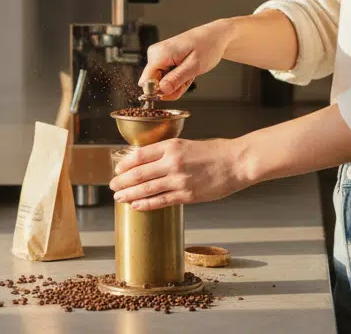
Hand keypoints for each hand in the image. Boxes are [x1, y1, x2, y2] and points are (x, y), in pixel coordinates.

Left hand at [108, 137, 250, 209]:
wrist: (237, 163)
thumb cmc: (216, 152)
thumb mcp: (188, 144)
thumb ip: (169, 152)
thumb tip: (150, 162)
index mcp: (172, 146)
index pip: (140, 155)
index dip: (125, 164)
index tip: (118, 169)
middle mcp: (172, 162)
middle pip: (138, 173)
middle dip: (122, 181)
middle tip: (112, 186)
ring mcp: (179, 180)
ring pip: (146, 189)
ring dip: (129, 195)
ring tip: (119, 198)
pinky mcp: (187, 195)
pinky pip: (161, 201)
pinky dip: (146, 204)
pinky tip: (137, 206)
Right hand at [138, 19, 234, 99]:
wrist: (214, 37)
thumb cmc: (207, 46)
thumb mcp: (194, 66)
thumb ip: (176, 79)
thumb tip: (161, 90)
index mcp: (159, 54)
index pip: (146, 82)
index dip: (159, 91)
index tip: (175, 90)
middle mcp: (154, 54)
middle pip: (154, 85)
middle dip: (172, 88)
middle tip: (188, 78)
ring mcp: (157, 57)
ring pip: (161, 83)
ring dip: (177, 84)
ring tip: (189, 73)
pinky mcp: (161, 60)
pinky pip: (165, 78)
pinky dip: (177, 80)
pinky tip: (186, 72)